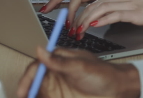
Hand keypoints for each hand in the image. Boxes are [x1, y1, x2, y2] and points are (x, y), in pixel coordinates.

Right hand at [16, 46, 139, 97]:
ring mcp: (57, 86)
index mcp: (58, 60)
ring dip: (32, 96)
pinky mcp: (60, 97)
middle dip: (26, 91)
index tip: (24, 90)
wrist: (118, 89)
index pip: (35, 68)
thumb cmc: (103, 74)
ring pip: (38, 92)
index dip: (27, 79)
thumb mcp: (80, 66)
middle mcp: (55, 73)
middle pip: (33, 82)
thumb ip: (58, 61)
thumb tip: (40, 49)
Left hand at [40, 0, 142, 39]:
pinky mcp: (129, 10)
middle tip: (56, 21)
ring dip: (81, 20)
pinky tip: (92, 26)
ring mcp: (119, 0)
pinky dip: (99, 20)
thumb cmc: (142, 4)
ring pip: (93, 7)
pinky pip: (111, 14)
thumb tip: (85, 14)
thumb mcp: (117, 1)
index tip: (48, 7)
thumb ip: (101, 5)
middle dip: (63, 8)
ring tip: (76, 32)